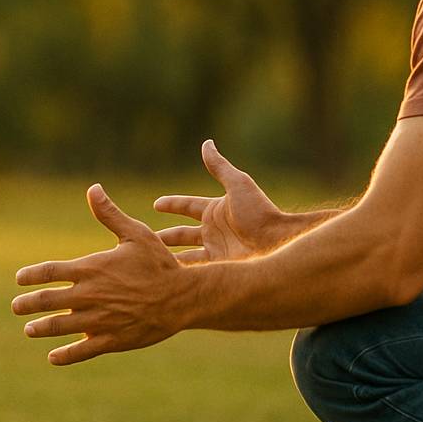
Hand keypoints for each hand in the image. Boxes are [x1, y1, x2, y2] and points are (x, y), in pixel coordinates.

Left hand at [13, 184, 185, 364]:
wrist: (183, 297)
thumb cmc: (159, 263)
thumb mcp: (135, 234)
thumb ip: (109, 215)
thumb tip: (93, 189)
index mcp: (91, 269)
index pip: (49, 272)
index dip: (30, 275)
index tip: (20, 279)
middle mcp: (90, 295)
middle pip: (48, 300)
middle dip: (28, 304)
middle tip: (16, 306)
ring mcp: (100, 319)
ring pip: (61, 326)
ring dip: (41, 328)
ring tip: (30, 329)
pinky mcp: (112, 339)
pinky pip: (83, 350)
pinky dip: (65, 355)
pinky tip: (53, 357)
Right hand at [153, 140, 286, 261]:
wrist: (276, 242)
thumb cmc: (259, 212)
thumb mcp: (238, 185)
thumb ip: (219, 167)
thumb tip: (206, 144)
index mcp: (215, 211)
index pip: (187, 206)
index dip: (172, 204)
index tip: (156, 204)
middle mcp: (213, 231)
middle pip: (182, 234)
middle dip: (165, 236)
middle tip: (145, 239)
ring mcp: (216, 251)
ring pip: (185, 255)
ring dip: (169, 257)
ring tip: (151, 262)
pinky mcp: (218, 269)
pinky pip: (194, 270)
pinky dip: (180, 272)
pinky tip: (166, 278)